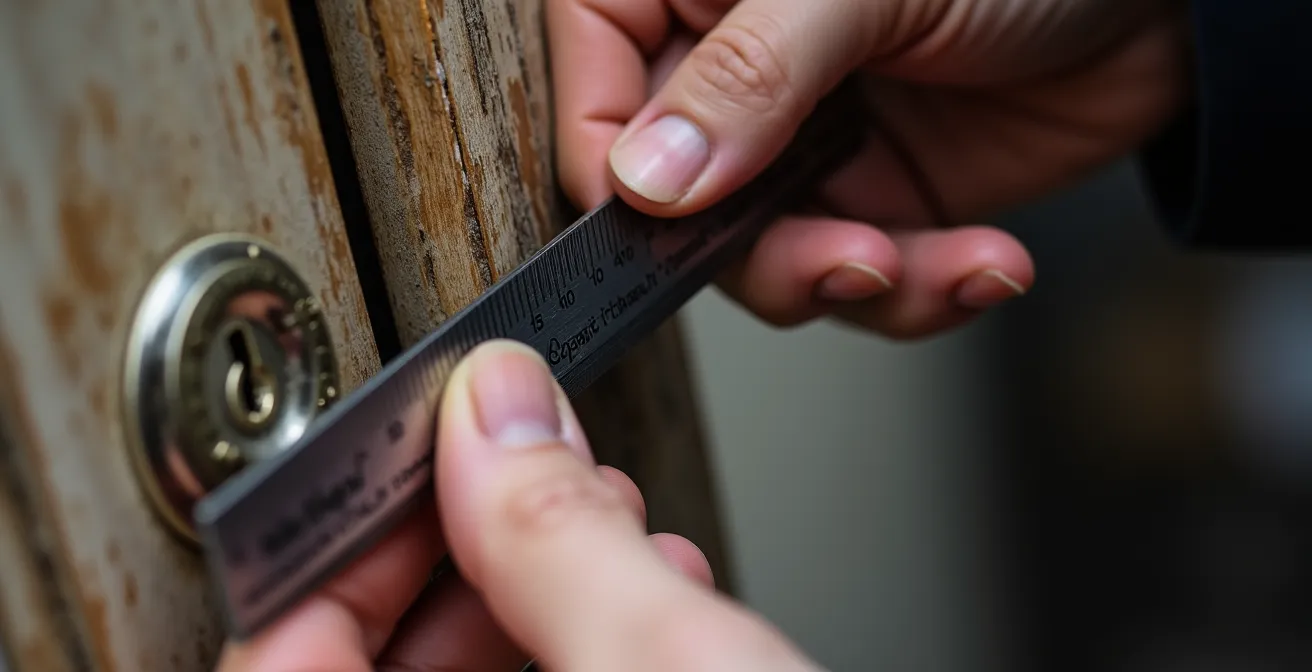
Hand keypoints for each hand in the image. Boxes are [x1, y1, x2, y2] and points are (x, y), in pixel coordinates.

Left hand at [217, 340, 820, 671]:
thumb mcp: (676, 667)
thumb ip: (562, 539)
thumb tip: (498, 406)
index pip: (281, 659)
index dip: (334, 543)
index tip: (395, 457)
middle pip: (371, 651)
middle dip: (457, 543)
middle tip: (510, 462)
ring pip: (461, 665)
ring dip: (534, 574)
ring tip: (601, 507)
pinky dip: (584, 622)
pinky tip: (652, 574)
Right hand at [547, 0, 1189, 337]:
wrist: (1171, 1)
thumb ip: (753, 74)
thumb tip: (646, 177)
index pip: (591, 75)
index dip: (608, 159)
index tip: (659, 217)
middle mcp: (735, 69)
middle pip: (670, 198)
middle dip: (758, 252)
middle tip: (838, 258)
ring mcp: (800, 143)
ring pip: (758, 259)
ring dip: (841, 282)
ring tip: (916, 264)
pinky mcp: (871, 201)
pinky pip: (852, 281)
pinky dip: (915, 294)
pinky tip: (985, 264)